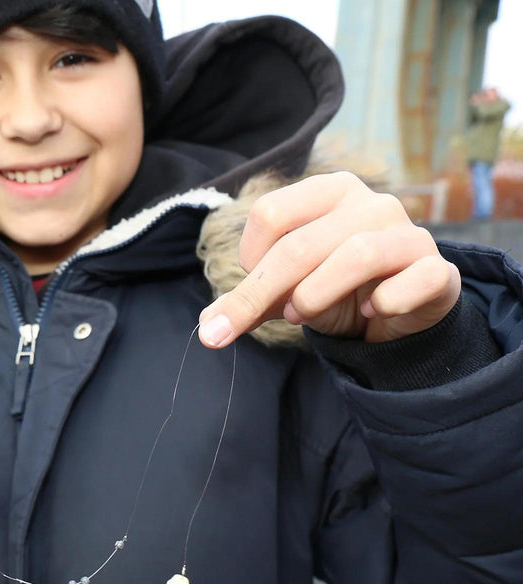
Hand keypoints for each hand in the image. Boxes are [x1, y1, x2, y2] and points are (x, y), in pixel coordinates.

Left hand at [198, 172, 460, 348]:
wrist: (394, 313)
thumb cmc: (334, 290)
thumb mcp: (284, 292)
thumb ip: (248, 303)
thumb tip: (208, 329)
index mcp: (327, 191)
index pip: (269, 213)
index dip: (252, 258)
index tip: (260, 284)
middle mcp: (370, 202)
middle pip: (300, 244)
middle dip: (268, 291)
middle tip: (272, 317)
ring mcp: (408, 233)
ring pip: (357, 255)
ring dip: (317, 295)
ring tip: (305, 314)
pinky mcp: (436, 269)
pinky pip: (412, 282)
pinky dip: (385, 304)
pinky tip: (372, 313)